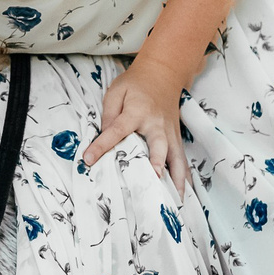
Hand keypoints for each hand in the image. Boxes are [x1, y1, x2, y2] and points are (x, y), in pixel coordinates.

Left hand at [82, 60, 189, 194]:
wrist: (164, 73)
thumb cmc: (136, 84)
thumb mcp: (116, 91)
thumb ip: (108, 115)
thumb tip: (103, 138)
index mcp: (137, 112)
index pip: (117, 130)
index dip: (102, 145)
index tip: (88, 160)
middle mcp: (156, 125)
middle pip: (157, 147)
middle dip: (156, 164)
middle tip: (153, 181)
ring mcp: (170, 133)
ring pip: (176, 159)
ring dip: (176, 180)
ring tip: (174, 201)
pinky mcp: (177, 139)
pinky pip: (182, 161)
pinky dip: (184, 179)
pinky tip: (183, 196)